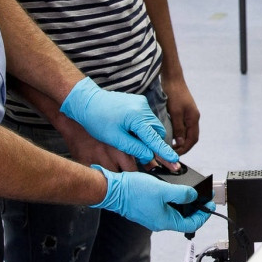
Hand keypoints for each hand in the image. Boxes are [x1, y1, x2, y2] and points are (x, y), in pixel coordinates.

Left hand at [60, 78, 177, 166]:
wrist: (87, 100)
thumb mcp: (114, 138)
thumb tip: (149, 156)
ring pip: (153, 125)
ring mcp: (141, 103)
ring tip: (137, 144)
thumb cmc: (97, 119)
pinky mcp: (138, 102)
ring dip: (149, 136)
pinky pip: (147, 118)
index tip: (174, 161)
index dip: (164, 152)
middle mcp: (143, 108)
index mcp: (137, 117)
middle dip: (156, 144)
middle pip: (157, 131)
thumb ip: (134, 148)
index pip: (154, 139)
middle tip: (154, 159)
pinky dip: (144, 128)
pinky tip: (133, 133)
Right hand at [91, 165, 211, 232]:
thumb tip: (194, 196)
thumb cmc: (134, 192)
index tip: (210, 205)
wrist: (113, 190)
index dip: (203, 215)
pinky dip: (173, 200)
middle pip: (183, 218)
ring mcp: (152, 215)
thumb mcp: (163, 190)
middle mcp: (159, 221)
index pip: (191, 225)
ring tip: (191, 192)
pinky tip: (174, 190)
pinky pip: (165, 206)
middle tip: (203, 197)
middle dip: (195, 208)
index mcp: (165, 221)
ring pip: (174, 212)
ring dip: (184, 203)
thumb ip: (182, 194)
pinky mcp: (147, 209)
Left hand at [161, 76, 200, 153]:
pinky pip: (181, 126)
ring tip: (168, 145)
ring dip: (179, 140)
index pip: (193, 139)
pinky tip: (168, 134)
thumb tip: (181, 143)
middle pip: (190, 137)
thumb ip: (178, 128)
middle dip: (182, 146)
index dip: (185, 149)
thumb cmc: (174, 93)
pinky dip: (176, 133)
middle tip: (170, 152)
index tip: (175, 154)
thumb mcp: (175, 112)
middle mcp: (192, 117)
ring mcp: (188, 114)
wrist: (172, 78)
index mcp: (193, 118)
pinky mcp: (182, 111)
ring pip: (185, 132)